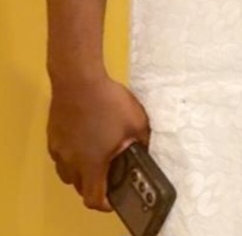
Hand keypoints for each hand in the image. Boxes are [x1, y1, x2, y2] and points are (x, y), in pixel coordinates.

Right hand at [47, 75, 149, 210]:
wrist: (79, 81)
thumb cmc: (109, 103)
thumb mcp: (137, 122)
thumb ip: (142, 141)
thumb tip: (143, 150)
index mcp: (92, 164)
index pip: (94, 199)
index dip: (105, 204)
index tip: (114, 200)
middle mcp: (72, 162)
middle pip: (81, 187)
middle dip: (95, 186)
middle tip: (110, 172)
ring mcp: (59, 150)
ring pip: (68, 172)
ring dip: (82, 170)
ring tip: (98, 154)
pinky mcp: (53, 137)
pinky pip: (62, 155)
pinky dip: (73, 154)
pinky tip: (86, 137)